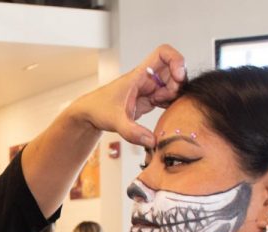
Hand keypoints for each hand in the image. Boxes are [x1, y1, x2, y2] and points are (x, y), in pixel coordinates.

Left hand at [68, 44, 186, 146]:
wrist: (90, 115)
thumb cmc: (98, 109)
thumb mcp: (116, 121)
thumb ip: (132, 132)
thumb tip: (152, 142)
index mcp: (138, 74)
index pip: (163, 52)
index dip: (175, 60)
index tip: (177, 76)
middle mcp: (146, 78)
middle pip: (174, 70)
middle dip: (177, 84)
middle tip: (168, 98)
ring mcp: (149, 88)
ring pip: (173, 85)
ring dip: (174, 96)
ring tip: (161, 107)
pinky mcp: (150, 99)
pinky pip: (168, 97)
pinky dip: (171, 104)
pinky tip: (163, 113)